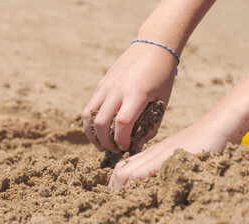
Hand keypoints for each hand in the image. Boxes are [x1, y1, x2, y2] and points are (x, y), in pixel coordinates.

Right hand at [82, 42, 176, 152]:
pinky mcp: (101, 84)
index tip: (126, 148)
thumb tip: (137, 146)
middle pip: (100, 123)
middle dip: (105, 142)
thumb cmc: (162, 76)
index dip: (121, 141)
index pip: (122, 124)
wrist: (153, 46)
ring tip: (100, 144)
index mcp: (136, 94)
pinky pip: (90, 106)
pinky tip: (99, 129)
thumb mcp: (163, 102)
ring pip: (88, 115)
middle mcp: (117, 89)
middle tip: (114, 150)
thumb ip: (151, 125)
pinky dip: (91, 121)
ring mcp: (106, 86)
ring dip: (91, 134)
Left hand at [109, 116, 227, 188]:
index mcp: (150, 154)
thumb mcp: (175, 155)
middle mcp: (150, 154)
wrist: (213, 128)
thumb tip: (154, 181)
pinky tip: (135, 189)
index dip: (115, 181)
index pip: (123, 167)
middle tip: (114, 198)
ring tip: (120, 198)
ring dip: (121, 187)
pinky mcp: (167, 159)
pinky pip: (144, 171)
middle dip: (114, 187)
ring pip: (128, 171)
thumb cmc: (197, 143)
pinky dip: (136, 181)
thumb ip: (163, 165)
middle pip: (121, 170)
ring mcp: (157, 156)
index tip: (115, 193)